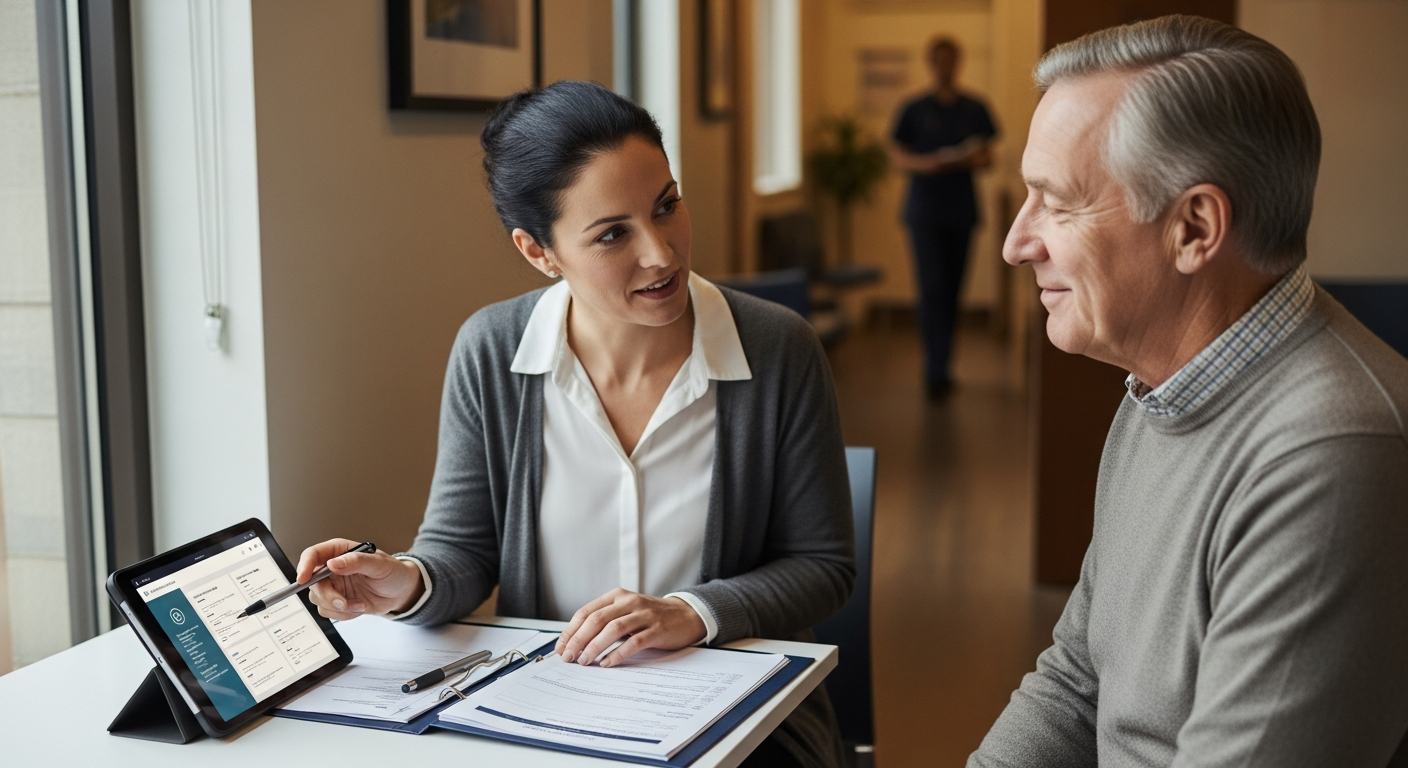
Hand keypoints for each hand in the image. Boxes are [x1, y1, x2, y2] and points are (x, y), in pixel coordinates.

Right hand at [296, 538, 424, 620]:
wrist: (401, 592)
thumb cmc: (393, 572)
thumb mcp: (379, 564)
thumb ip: (356, 562)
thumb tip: (333, 563)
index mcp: (339, 551)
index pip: (313, 555)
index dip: (304, 566)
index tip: (303, 579)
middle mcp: (332, 568)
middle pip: (312, 583)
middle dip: (327, 596)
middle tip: (344, 602)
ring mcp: (333, 585)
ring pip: (318, 599)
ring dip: (338, 607)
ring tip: (360, 604)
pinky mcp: (337, 601)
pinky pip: (328, 611)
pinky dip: (343, 614)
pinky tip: (359, 608)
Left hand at [554, 588, 706, 667]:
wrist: (685, 615)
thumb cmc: (650, 617)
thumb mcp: (626, 612)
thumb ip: (605, 621)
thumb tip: (576, 643)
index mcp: (617, 597)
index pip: (586, 612)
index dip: (571, 630)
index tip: (560, 647)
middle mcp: (629, 602)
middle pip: (596, 619)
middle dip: (578, 640)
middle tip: (568, 657)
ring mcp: (644, 615)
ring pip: (613, 629)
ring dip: (595, 646)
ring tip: (584, 661)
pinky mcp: (656, 629)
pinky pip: (634, 642)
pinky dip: (618, 654)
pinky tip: (607, 663)